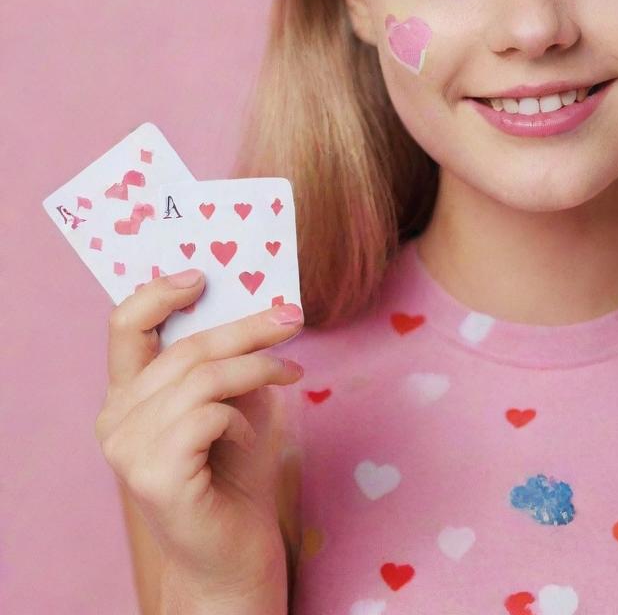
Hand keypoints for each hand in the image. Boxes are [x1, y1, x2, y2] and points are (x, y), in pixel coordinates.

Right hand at [94, 268, 305, 596]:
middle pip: (184, 347)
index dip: (159, 292)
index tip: (203, 275)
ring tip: (291, 375)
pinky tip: (250, 439)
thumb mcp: (237, 398)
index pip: (124, 326)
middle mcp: (115, 420)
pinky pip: (209, 414)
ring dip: (258, 368)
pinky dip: (243, 418)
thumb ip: (230, 358)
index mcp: (128, 395)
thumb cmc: (237, 471)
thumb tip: (260, 303)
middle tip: (294, 318)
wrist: (236, 552)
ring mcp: (127, 450)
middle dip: (248, 326)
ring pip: (202, 376)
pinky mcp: (153, 476)